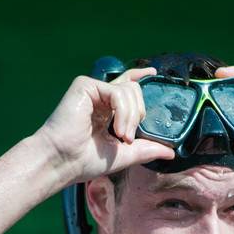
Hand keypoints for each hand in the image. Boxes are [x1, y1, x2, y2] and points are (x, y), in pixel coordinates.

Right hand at [34, 67, 176, 185]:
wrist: (63, 161)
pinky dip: (123, 112)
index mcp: (105, 110)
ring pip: (129, 91)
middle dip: (139, 114)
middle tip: (128, 137)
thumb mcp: (124, 154)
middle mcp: (99, 97)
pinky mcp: (85, 85)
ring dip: (131, 118)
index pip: (126, 88)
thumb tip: (171, 152)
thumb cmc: (84, 161)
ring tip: (121, 137)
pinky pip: (118, 92)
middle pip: (134, 90)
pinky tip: (116, 129)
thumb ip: (146, 149)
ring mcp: (92, 89)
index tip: (153, 72)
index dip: (140, 78)